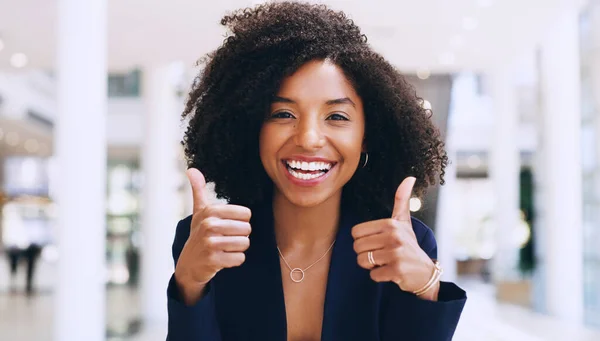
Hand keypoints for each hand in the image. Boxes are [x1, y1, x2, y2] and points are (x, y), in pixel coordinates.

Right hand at [175, 168, 251, 299]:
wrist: (189, 263)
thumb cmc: (199, 234)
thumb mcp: (199, 211)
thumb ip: (198, 190)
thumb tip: (191, 169)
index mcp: (210, 211)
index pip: (246, 214)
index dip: (241, 222)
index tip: (227, 226)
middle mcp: (209, 225)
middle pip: (247, 229)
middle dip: (240, 236)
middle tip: (226, 239)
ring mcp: (210, 243)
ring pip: (245, 244)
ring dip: (238, 249)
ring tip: (225, 248)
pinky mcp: (214, 260)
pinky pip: (240, 258)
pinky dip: (235, 260)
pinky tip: (223, 258)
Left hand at [351, 177, 438, 298]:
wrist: (425, 272)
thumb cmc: (409, 245)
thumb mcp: (404, 222)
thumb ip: (402, 200)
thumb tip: (409, 178)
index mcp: (391, 224)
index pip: (356, 232)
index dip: (363, 241)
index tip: (377, 243)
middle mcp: (394, 236)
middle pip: (357, 247)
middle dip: (366, 254)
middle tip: (382, 255)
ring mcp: (396, 253)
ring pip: (363, 261)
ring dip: (371, 266)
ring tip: (385, 262)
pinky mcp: (397, 270)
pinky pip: (373, 274)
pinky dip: (379, 276)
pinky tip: (391, 272)